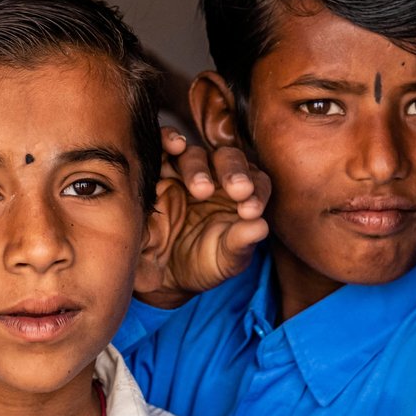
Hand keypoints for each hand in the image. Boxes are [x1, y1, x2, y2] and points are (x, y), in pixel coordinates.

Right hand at [140, 127, 269, 306]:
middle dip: (233, 173)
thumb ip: (241, 244)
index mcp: (239, 195)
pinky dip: (167, 139)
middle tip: (238, 191)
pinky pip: (161, 147)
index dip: (257, 190)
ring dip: (199, 167)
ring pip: (194, 154)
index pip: (256, 180)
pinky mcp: (154, 171)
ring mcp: (182, 172)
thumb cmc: (201, 263)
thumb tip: (260, 227)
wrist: (163, 275)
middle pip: (227, 158)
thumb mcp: (224, 261)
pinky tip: (175, 145)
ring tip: (201, 189)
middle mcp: (214, 177)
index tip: (250, 212)